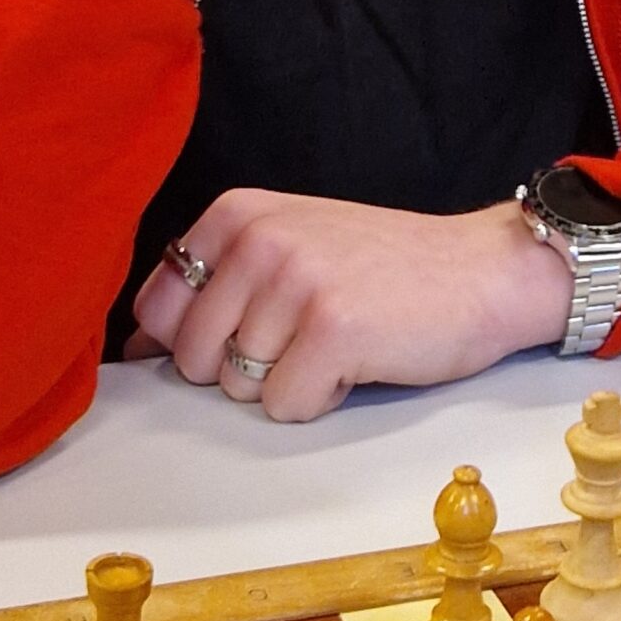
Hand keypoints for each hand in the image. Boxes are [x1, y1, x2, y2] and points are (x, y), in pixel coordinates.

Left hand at [127, 190, 573, 420]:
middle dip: (241, 370)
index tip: (240, 335)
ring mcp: (296, 283)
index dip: (190, 342)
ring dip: (288, 383)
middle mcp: (261, 240)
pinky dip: (320, 400)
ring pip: (239, 389)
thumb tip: (139, 352)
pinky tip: (356, 362)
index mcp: (239, 213)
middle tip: (304, 336)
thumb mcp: (291, 244)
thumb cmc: (383, 267)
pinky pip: (286, 407)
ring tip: (336, 341)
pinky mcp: (333, 331)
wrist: (481, 270)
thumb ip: (217, 282)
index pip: (156, 305)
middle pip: (193, 359)